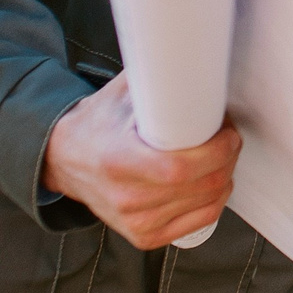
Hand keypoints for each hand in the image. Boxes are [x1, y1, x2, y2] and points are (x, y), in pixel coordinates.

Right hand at [39, 72, 240, 250]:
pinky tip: (210, 181)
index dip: (216, 150)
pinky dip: (214, 200)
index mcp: (118, 161)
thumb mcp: (122, 94)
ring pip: (208, 204)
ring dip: (225, 176)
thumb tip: (196, 56)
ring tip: (218, 155)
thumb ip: (157, 79)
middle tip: (227, 137)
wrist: (65, 159)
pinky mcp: (144, 236)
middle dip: (227, 158)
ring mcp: (135, 222)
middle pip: (202, 186)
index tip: (227, 131)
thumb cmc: (98, 123)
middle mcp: (126, 198)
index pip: (180, 168)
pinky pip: (200, 222)